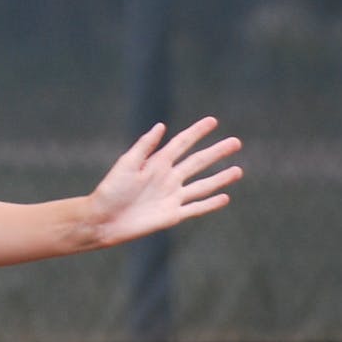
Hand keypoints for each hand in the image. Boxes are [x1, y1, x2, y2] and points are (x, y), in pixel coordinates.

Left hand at [87, 117, 241, 246]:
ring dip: (220, 178)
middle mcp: (168, 177)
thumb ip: (144, 147)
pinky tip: (225, 197)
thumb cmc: (110, 190)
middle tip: (236, 142)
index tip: (213, 121)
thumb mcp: (126, 164)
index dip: (197, 132)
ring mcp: (172, 196)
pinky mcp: (172, 215)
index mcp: (156, 162)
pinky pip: (196, 207)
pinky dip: (210, 203)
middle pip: (198, 162)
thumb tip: (161, 126)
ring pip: (202, 185)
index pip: (182, 143)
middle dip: (217, 152)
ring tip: (238, 170)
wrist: (103, 219)